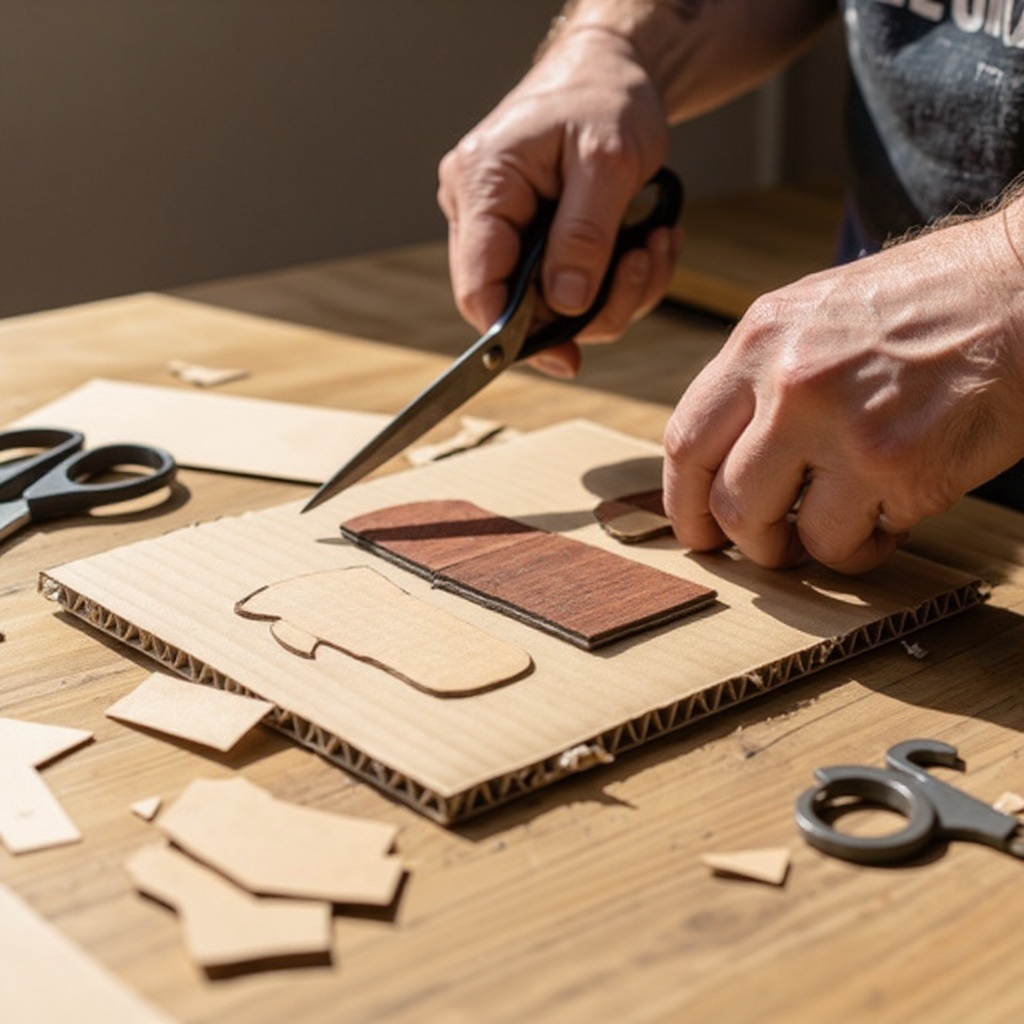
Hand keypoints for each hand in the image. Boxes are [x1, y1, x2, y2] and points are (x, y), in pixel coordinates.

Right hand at [437, 27, 677, 377]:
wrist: (613, 70)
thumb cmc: (607, 97)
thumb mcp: (608, 161)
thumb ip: (584, 236)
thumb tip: (566, 304)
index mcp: (482, 184)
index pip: (478, 286)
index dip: (514, 334)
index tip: (565, 358)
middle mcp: (479, 209)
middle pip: (518, 304)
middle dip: (592, 305)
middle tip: (644, 265)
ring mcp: (503, 226)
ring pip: (551, 303)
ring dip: (616, 290)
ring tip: (655, 244)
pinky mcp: (530, 237)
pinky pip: (568, 284)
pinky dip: (616, 278)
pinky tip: (647, 241)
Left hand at [663, 211, 1023, 572]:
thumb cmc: (927, 304)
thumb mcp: (815, 314)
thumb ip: (761, 377)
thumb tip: (722, 456)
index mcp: (760, 339)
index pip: (685, 440)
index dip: (683, 501)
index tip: (697, 530)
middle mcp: (790, 382)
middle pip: (726, 501)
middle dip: (743, 541)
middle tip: (767, 548)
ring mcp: (843, 426)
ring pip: (787, 535)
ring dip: (809, 550)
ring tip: (840, 528)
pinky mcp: (899, 467)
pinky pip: (854, 541)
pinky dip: (867, 543)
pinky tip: (891, 512)